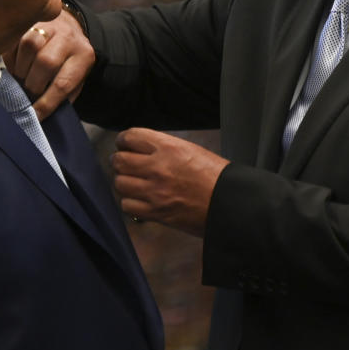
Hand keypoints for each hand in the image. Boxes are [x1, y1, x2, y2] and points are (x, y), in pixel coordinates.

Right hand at [3, 10, 94, 119]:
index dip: (46, 102)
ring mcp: (48, 24)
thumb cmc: (70, 61)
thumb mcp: (76, 78)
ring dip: (20, 68)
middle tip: (27, 93)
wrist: (69, 26)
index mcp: (83, 55)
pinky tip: (16, 64)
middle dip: (32, 84)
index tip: (35, 115)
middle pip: (45, 62)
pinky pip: (14, 39)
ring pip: (29, 45)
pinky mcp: (30, 20)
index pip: (63, 83)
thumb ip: (63, 95)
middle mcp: (68, 37)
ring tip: (21, 77)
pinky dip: (11, 57)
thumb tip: (41, 115)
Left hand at [111, 128, 229, 236]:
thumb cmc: (216, 175)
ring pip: (119, 183)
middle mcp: (157, 167)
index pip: (130, 136)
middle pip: (119, 160)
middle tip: (125, 164)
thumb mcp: (191, 150)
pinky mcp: (155, 212)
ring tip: (132, 182)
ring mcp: (154, 191)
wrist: (229, 203)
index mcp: (168, 147)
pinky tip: (139, 200)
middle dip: (119, 161)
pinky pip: (127, 205)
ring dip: (124, 182)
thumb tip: (143, 150)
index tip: (124, 144)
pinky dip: (130, 202)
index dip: (123, 140)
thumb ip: (164, 148)